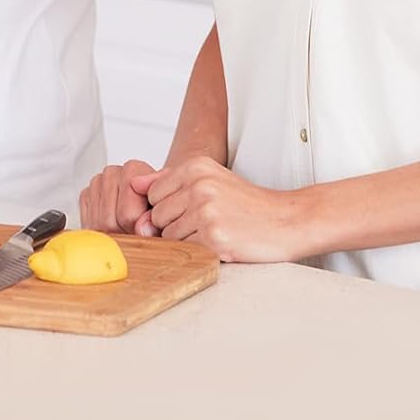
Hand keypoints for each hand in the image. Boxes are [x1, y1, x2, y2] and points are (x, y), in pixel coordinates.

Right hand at [80, 160, 157, 235]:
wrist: (149, 198)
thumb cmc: (157, 204)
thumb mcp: (164, 210)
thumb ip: (156, 220)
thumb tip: (142, 230)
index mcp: (133, 169)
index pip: (128, 214)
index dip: (138, 229)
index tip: (148, 227)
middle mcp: (112, 172)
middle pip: (111, 221)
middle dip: (124, 232)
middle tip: (136, 230)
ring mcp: (97, 183)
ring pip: (98, 225)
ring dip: (113, 234)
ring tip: (127, 228)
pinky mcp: (85, 195)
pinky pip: (88, 224)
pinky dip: (101, 231)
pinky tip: (115, 225)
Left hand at [135, 157, 309, 262]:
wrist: (285, 221)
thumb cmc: (247, 203)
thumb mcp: (210, 178)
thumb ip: (170, 180)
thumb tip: (134, 184)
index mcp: (195, 167)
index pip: (152, 193)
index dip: (165, 208)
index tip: (188, 211)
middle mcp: (198, 185)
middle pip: (156, 215)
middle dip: (173, 225)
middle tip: (204, 223)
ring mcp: (205, 211)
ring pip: (168, 236)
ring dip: (186, 240)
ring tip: (213, 232)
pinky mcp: (213, 237)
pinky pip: (185, 251)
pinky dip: (198, 252)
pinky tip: (219, 243)